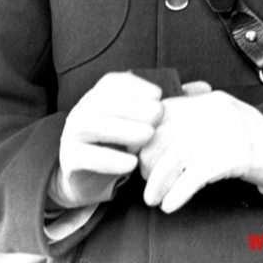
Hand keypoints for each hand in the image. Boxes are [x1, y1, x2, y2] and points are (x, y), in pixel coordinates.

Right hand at [50, 72, 163, 208]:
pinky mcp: (70, 160)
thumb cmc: (114, 146)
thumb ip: (152, 110)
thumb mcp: (132, 125)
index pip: (112, 83)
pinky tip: (132, 164)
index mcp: (95, 98)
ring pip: (92, 125)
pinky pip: (86, 157)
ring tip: (148, 135)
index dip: (135, 86)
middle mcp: (81, 112)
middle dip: (133, 106)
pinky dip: (110, 159)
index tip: (158, 94)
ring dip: (122, 128)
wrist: (82, 180)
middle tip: (159, 114)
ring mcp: (71, 135)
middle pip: (103, 102)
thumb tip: (192, 92)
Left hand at [139, 89, 262, 212]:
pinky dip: (177, 193)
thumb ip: (198, 106)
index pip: (162, 112)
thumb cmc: (257, 135)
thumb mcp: (226, 110)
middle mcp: (211, 113)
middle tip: (146, 179)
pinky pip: (194, 176)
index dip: (146, 135)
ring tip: (153, 198)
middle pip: (163, 135)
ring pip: (173, 157)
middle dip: (147, 161)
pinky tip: (170, 204)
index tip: (140, 152)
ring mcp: (221, 133)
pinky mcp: (231, 157)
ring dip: (157, 183)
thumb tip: (165, 117)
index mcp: (207, 100)